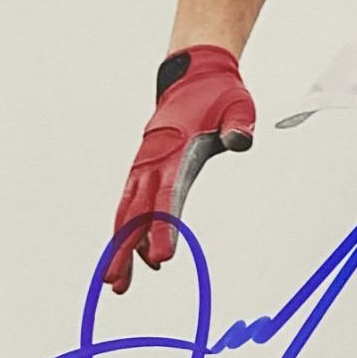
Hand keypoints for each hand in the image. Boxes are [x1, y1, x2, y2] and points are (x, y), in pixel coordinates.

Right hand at [104, 45, 254, 292]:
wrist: (196, 74)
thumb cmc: (220, 94)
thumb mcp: (239, 105)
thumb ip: (238, 125)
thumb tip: (238, 141)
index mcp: (176, 150)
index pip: (167, 196)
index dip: (162, 228)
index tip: (162, 258)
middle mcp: (154, 161)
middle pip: (136, 212)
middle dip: (126, 249)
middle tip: (118, 283)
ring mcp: (146, 164)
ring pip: (127, 211)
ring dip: (122, 246)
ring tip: (117, 282)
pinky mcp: (146, 167)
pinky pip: (133, 203)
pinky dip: (130, 229)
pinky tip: (137, 256)